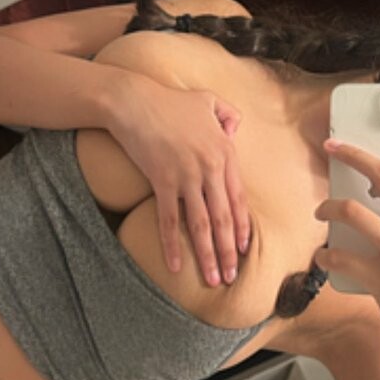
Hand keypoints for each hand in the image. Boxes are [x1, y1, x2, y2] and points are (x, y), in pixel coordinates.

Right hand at [104, 72, 249, 286]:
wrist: (135, 101)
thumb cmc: (170, 101)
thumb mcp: (208, 100)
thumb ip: (229, 115)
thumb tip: (234, 132)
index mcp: (225, 151)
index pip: (238, 197)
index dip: (242, 226)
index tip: (244, 248)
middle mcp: (210, 167)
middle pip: (223, 217)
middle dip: (229, 250)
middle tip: (231, 275)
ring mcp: (186, 176)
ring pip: (201, 224)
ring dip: (208, 255)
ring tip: (213, 279)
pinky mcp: (162, 181)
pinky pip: (168, 220)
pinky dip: (172, 245)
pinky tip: (175, 266)